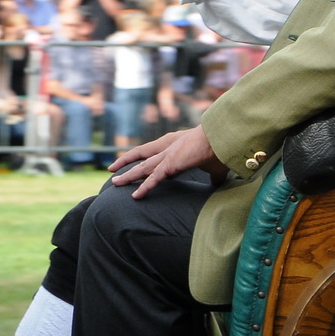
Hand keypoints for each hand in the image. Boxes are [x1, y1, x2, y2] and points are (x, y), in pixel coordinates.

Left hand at [107, 125, 227, 197]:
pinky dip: (144, 187)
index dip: (146, 160)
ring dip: (128, 176)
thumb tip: (217, 182)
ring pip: (142, 168)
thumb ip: (212, 175)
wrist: (221, 140)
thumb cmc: (220, 151)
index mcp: (176, 144)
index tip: (139, 168)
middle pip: (141, 156)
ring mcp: (167, 156)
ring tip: (114, 182)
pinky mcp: (169, 165)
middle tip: (113, 169)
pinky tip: (136, 196)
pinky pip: (153, 179)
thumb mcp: (214, 166)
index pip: (156, 153)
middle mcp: (167, 147)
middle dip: (127, 163)